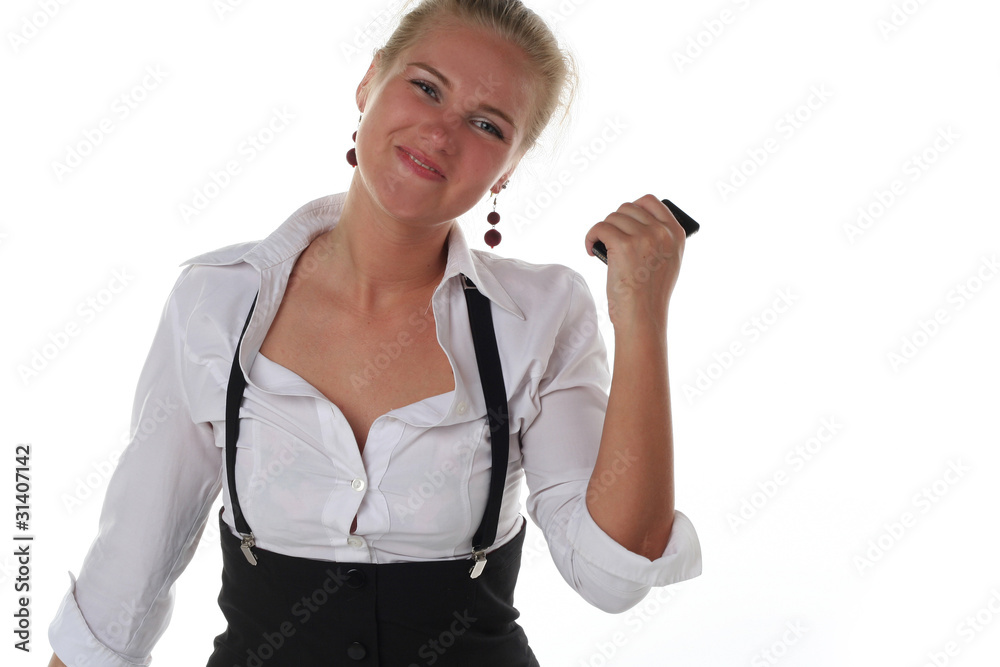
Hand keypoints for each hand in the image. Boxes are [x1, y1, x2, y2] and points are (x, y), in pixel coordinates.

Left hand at [585, 194, 684, 330]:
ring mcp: (643, 237)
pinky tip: (590, 249)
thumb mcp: (667, 262)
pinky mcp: (623, 245)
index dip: (632, 207)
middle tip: (609, 240)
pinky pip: (599, 228)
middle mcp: (661, 232)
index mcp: (675, 234)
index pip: (650, 201)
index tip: (623, 221)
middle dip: (615, 222)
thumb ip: (659, 239)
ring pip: (612, 218)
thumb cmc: (650, 295)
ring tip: (599, 246)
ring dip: (602, 231)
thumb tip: (635, 221)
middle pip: (627, 208)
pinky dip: (591, 237)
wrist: (643, 318)